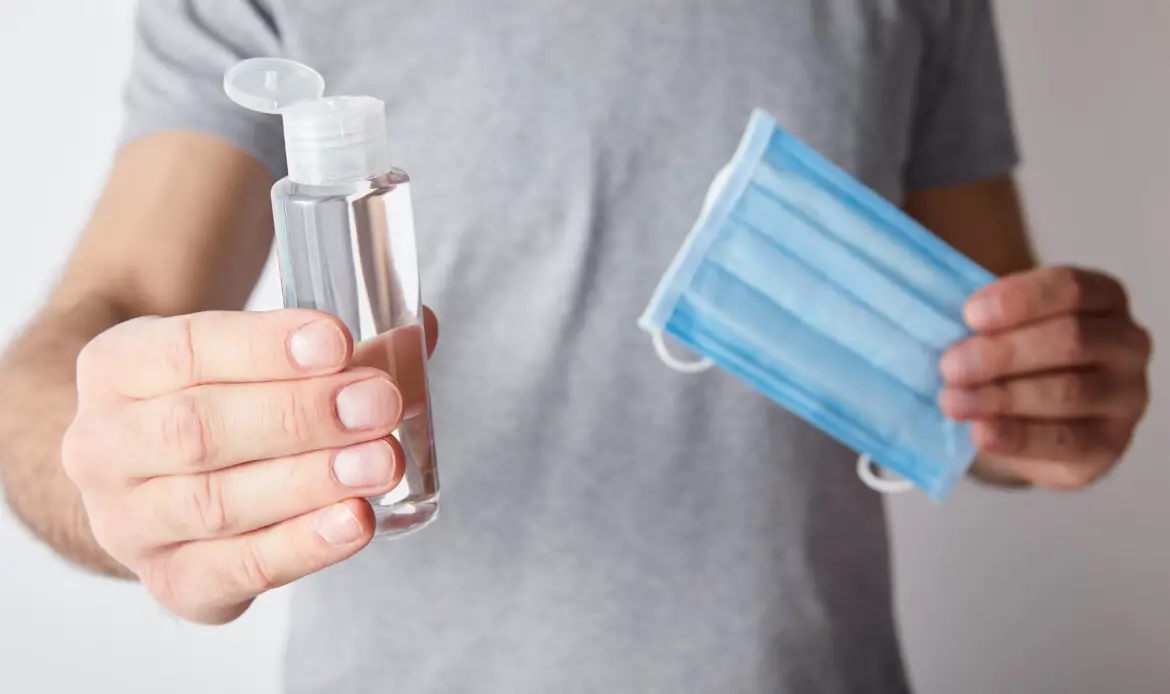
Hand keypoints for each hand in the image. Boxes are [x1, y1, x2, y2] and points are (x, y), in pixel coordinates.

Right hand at [62, 308, 437, 623]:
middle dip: (298, 415)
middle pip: (198, 430)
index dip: (264, 347)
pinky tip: (355, 522)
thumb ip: (333, 345)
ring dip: (309, 481)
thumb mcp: (251, 355)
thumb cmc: (221, 401)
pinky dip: (302, 546)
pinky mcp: (173, 581)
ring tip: (381, 461)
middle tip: (377, 404)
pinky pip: (237, 570)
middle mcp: (104, 446)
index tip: (337, 341)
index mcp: (117, 366)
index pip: (187, 350)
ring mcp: (129, 524)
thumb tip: (419, 329)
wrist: (160, 479)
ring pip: (216, 503)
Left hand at [939, 266, 1151, 489]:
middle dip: (1002, 353)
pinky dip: (1018, 437)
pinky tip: (981, 433)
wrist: (1026, 419)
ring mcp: (1125, 395)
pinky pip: (1067, 441)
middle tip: (950, 366)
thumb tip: (929, 320)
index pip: (1071, 288)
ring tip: (953, 402)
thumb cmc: (1013, 358)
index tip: (969, 314)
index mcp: (1102, 298)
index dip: (1020, 299)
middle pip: (1070, 339)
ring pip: (1069, 392)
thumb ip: (979, 321)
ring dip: (1002, 397)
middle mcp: (1125, 343)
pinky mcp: (1109, 444)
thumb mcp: (999, 327)